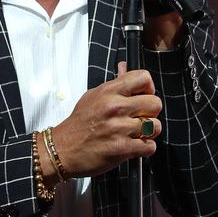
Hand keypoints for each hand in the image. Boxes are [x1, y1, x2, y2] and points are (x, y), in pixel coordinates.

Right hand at [44, 66, 162, 179]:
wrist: (62, 149)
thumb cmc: (78, 124)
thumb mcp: (92, 96)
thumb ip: (114, 84)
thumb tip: (124, 67)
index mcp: (108, 92)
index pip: (144, 78)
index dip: (148, 88)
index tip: (143, 96)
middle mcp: (115, 107)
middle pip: (155, 103)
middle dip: (151, 112)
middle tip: (140, 118)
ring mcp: (119, 128)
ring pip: (155, 126)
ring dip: (149, 132)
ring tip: (136, 134)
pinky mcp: (122, 148)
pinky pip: (150, 146)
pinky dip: (145, 148)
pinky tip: (134, 146)